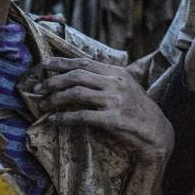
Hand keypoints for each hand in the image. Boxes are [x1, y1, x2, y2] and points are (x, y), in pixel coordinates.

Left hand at [34, 57, 173, 161]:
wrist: (157, 132)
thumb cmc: (137, 110)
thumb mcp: (125, 87)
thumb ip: (106, 79)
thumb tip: (77, 74)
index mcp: (117, 72)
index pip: (84, 62)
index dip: (61, 62)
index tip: (43, 63)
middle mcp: (115, 83)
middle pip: (76, 76)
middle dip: (53, 80)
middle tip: (37, 88)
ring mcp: (115, 100)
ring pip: (76, 94)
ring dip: (55, 99)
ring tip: (42, 105)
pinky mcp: (113, 119)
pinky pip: (82, 116)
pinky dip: (64, 118)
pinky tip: (54, 120)